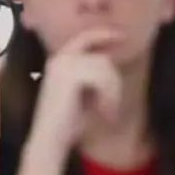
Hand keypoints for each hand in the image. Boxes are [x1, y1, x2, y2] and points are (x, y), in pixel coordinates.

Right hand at [16, 28, 122, 174]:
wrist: (49, 140)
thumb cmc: (67, 123)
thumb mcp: (84, 94)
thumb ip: (94, 76)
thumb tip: (111, 65)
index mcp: (59, 61)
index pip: (85, 38)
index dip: (104, 34)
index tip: (124, 36)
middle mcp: (59, 59)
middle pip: (101, 58)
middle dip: (113, 82)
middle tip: (112, 106)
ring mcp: (63, 65)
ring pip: (105, 68)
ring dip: (112, 92)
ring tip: (107, 112)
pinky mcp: (70, 75)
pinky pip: (103, 78)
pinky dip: (109, 96)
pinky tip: (104, 111)